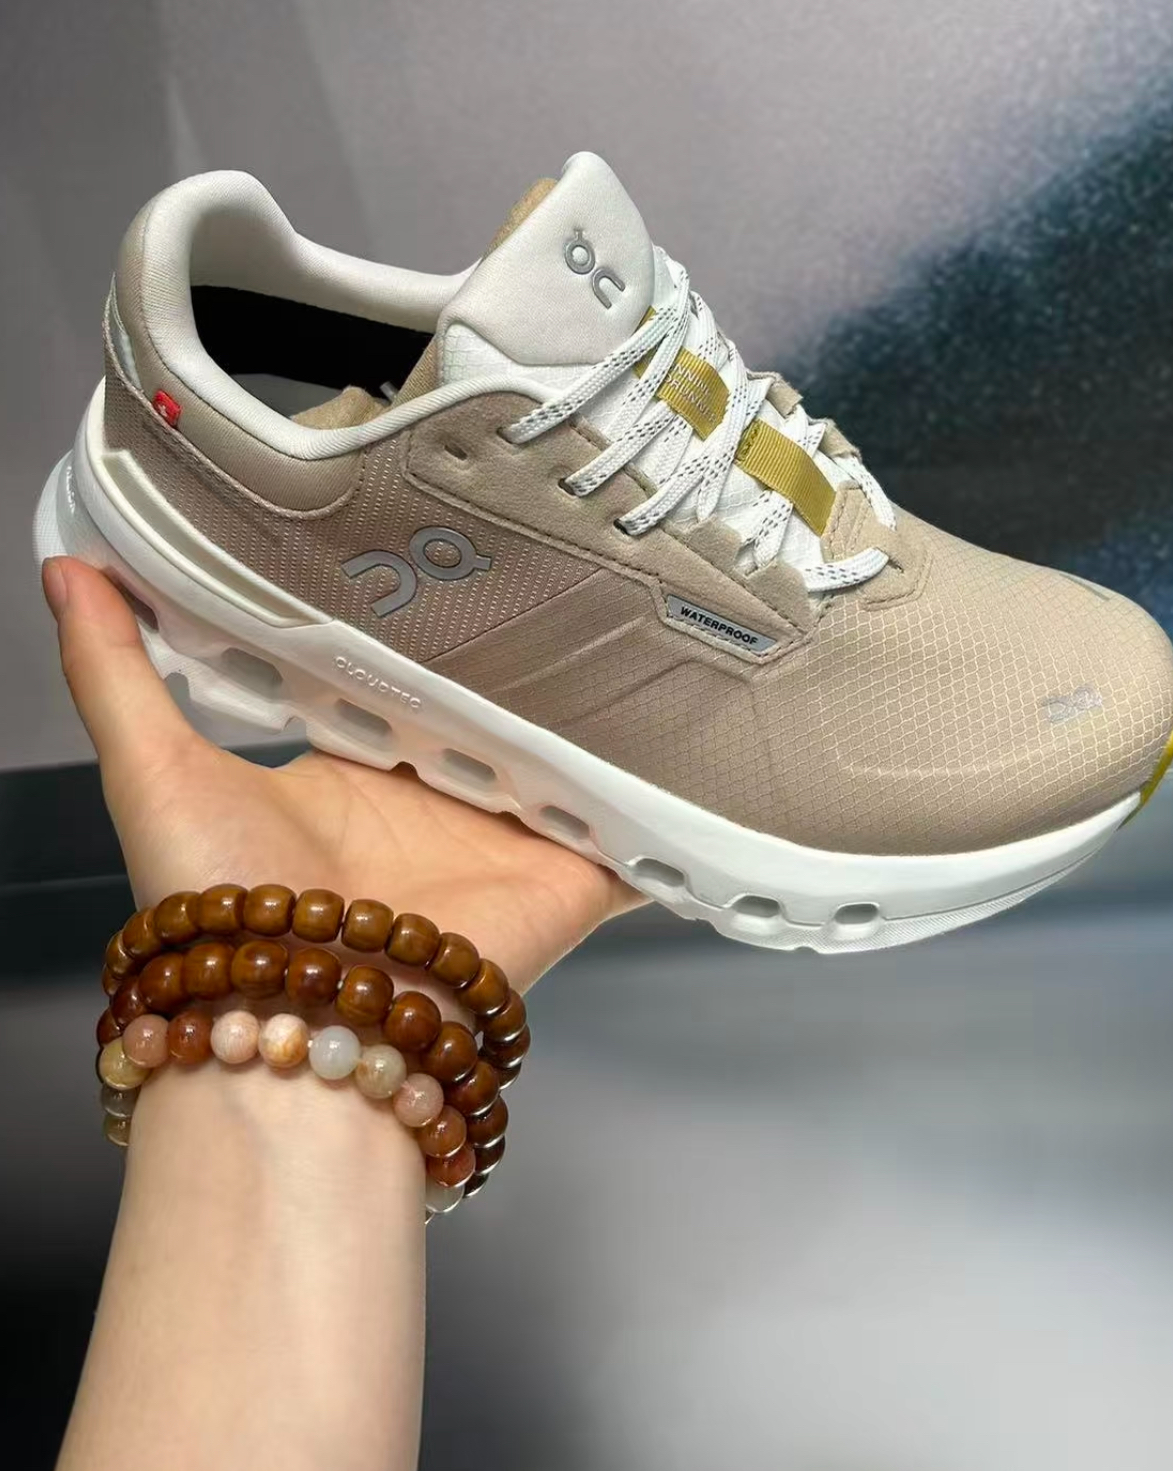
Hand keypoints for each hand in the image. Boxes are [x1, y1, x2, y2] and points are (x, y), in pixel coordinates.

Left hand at [42, 557, 641, 990]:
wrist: (303, 1023)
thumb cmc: (225, 911)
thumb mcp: (155, 769)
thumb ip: (115, 670)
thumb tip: (67, 571)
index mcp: (359, 770)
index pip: (410, 676)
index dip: (437, 616)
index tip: (464, 539)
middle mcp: (440, 801)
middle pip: (502, 713)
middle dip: (538, 653)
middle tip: (579, 560)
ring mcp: (513, 839)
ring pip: (579, 757)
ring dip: (614, 709)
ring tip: (661, 621)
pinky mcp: (574, 878)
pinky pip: (646, 832)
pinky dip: (682, 800)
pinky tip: (715, 740)